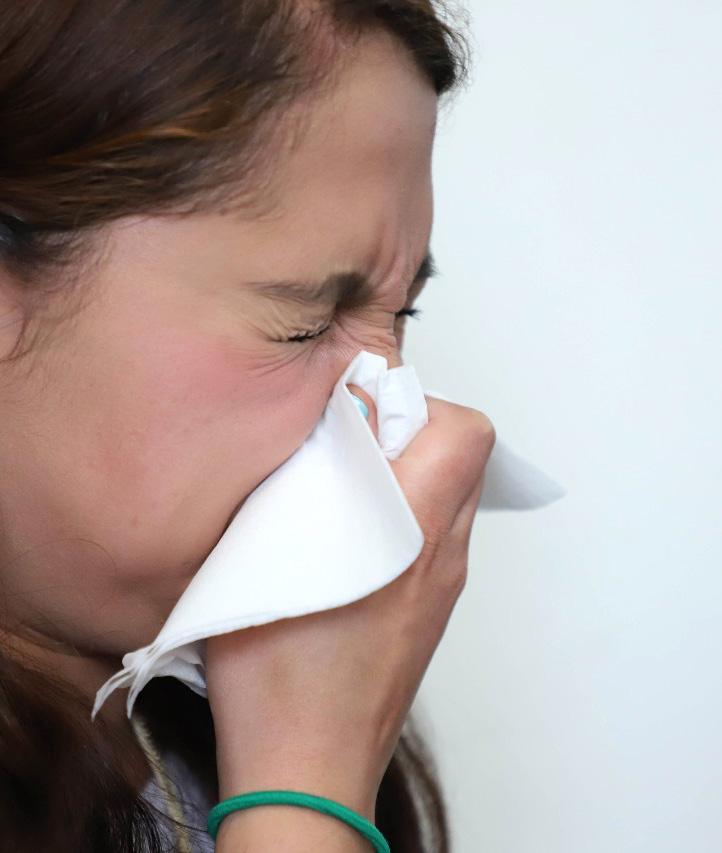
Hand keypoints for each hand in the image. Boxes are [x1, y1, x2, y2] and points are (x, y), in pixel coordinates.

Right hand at [206, 382, 494, 822]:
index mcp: (411, 535)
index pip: (468, 434)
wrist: (308, 769)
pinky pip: (432, 532)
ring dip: (407, 469)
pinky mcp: (429, 608)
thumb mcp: (266, 556)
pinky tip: (346, 535)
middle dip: (411, 428)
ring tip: (344, 487)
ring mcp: (442, 586)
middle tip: (352, 441)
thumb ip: (303, 479)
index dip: (421, 403)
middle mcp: (442, 557)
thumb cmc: (279, 680)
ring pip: (450, 493)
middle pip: (464, 456)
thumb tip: (329, 425)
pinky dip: (402, 511)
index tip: (366, 408)